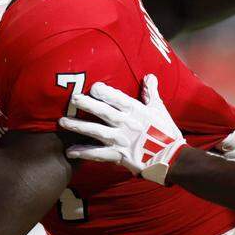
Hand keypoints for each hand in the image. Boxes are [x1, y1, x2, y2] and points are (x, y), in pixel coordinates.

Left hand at [57, 75, 185, 184]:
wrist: (171, 159)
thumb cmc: (165, 132)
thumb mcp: (160, 110)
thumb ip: (151, 93)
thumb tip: (149, 76)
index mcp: (137, 111)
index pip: (119, 99)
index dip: (106, 93)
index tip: (94, 87)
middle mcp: (127, 124)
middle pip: (104, 113)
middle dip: (88, 105)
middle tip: (72, 99)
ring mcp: (121, 141)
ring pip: (97, 132)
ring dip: (78, 127)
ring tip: (62, 122)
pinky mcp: (119, 156)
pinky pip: (98, 155)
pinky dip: (83, 153)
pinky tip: (70, 151)